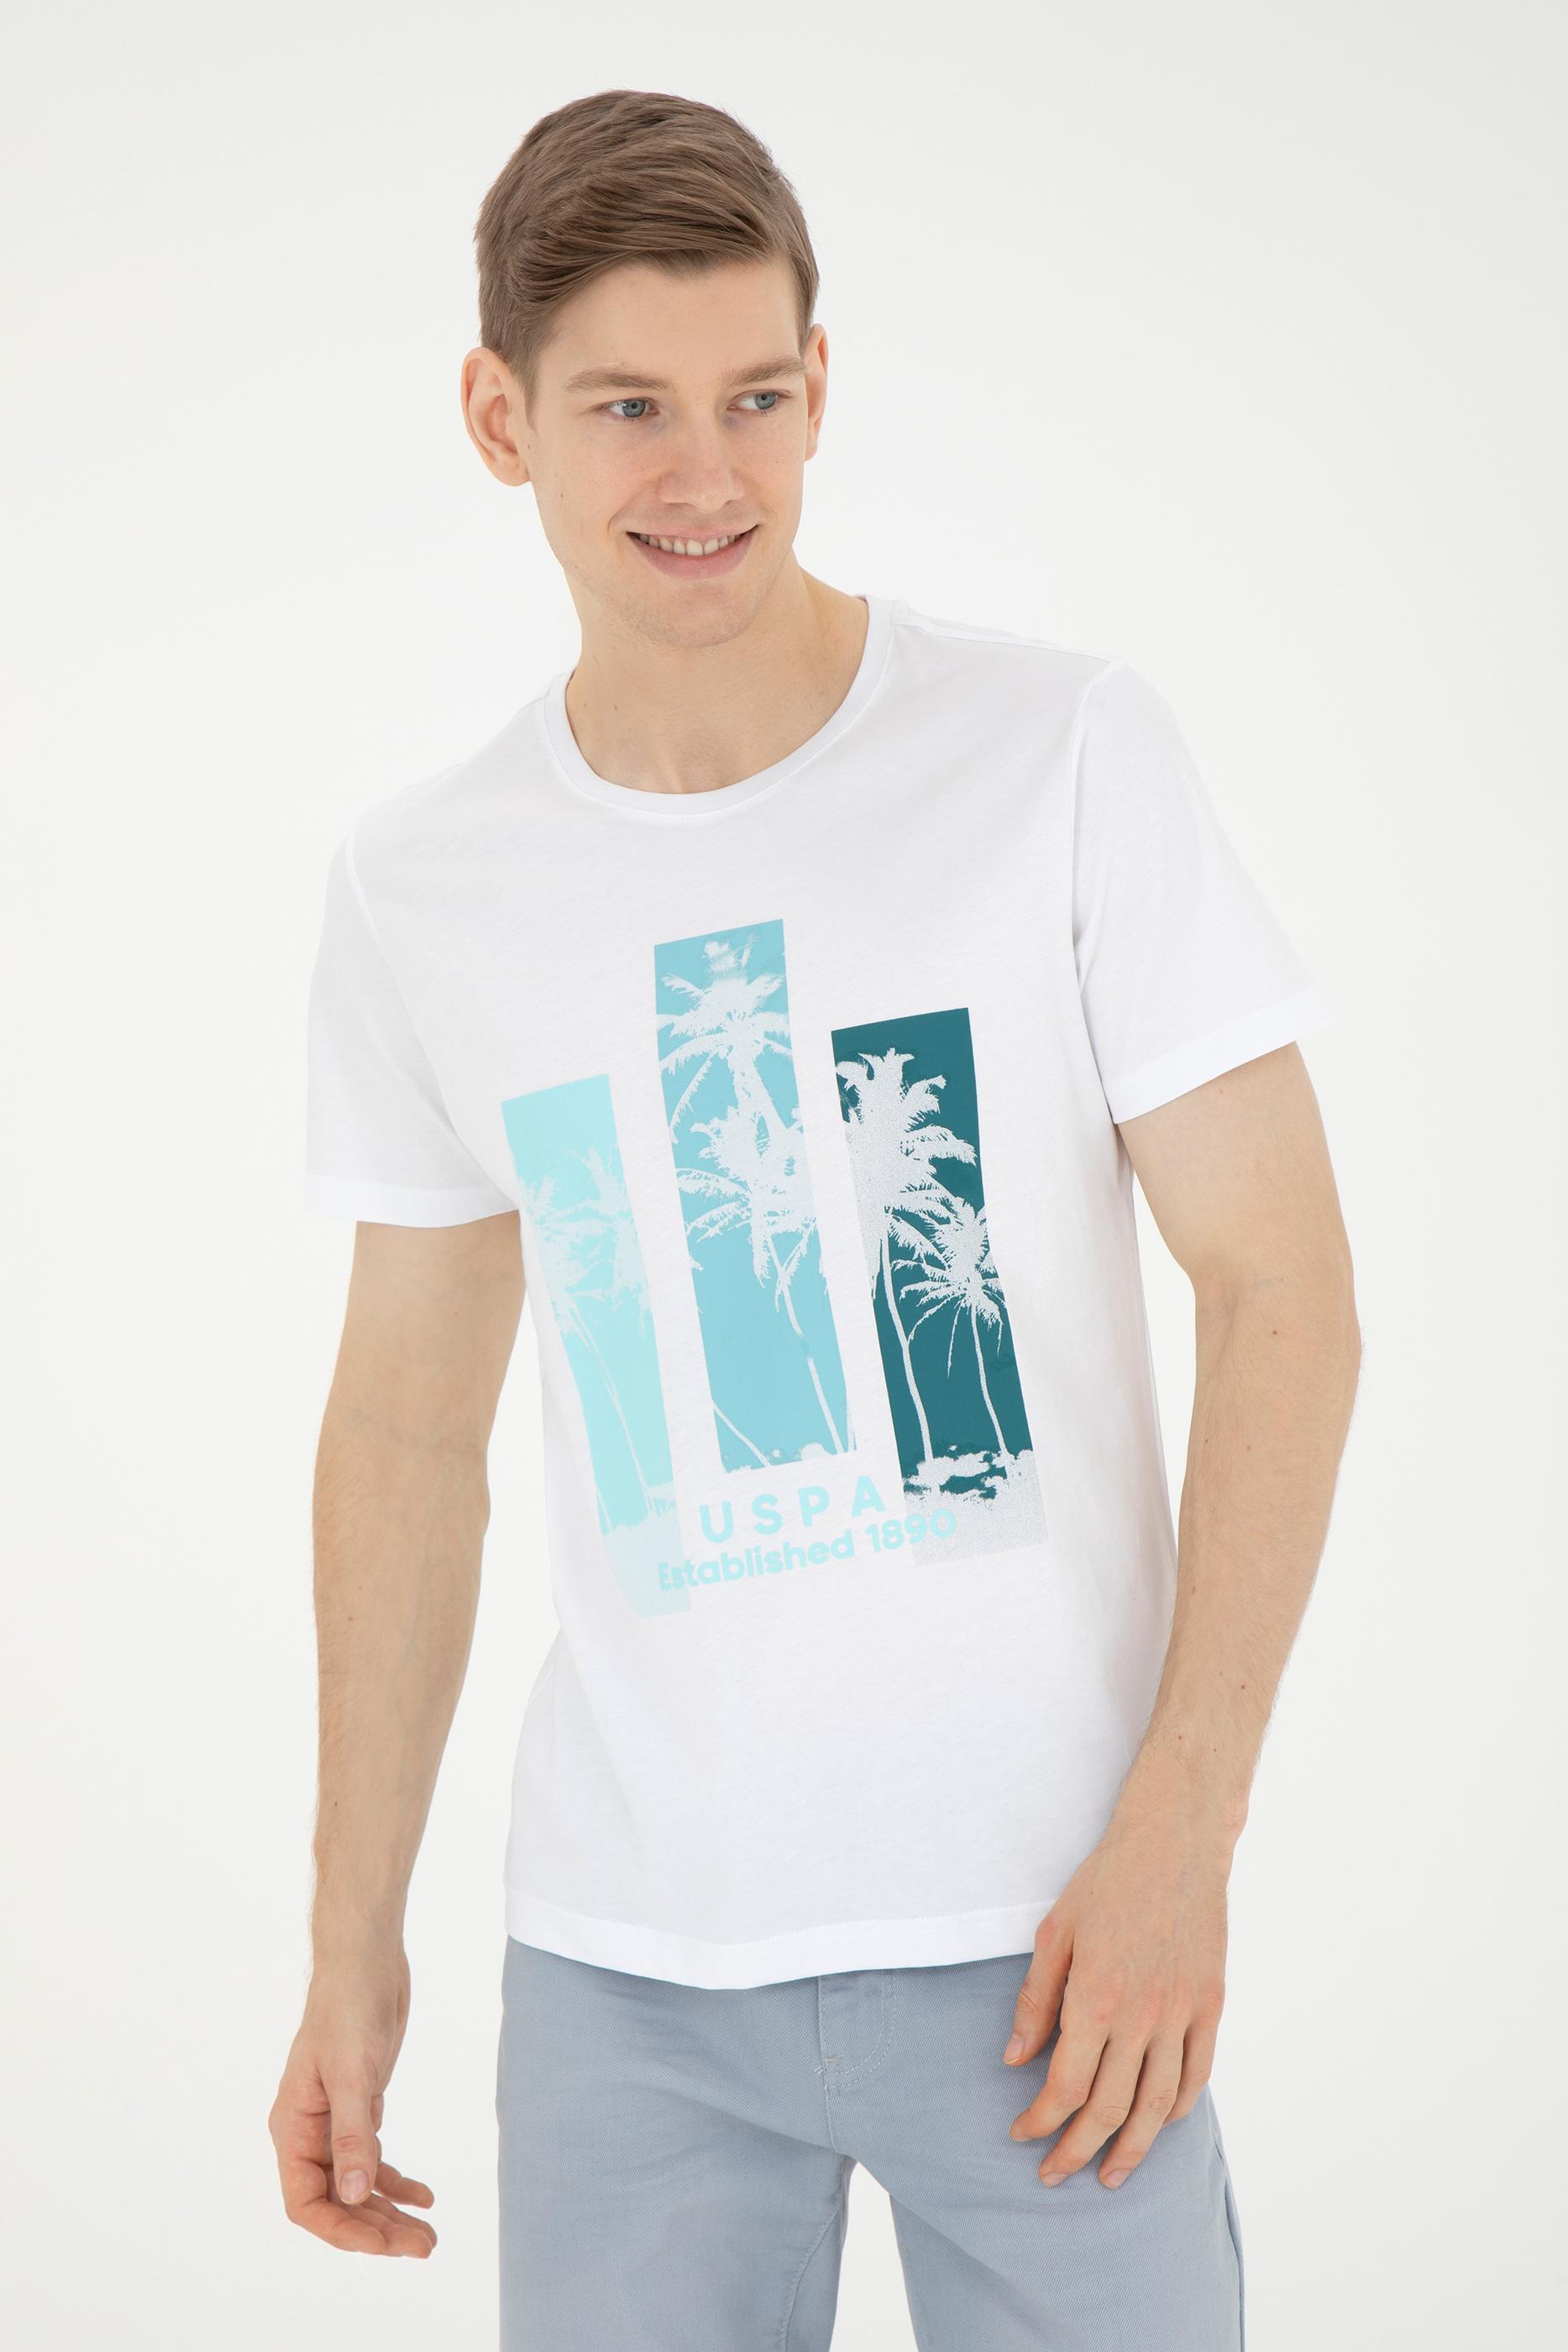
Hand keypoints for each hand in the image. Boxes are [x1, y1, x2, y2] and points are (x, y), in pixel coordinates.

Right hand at [269, 1947, 436, 2256]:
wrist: (366, 1961)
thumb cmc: (347, 2008)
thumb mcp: (351, 2072)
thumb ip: (351, 2135)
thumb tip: (352, 2196)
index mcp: (291, 2127)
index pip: (306, 2202)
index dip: (342, 2230)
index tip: (383, 2243)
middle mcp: (308, 2132)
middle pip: (337, 2201)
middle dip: (376, 2228)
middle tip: (422, 2246)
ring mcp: (334, 2122)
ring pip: (358, 2185)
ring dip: (390, 2212)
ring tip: (428, 2236)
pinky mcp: (361, 2107)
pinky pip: (374, 2159)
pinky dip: (397, 2181)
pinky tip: (425, 2196)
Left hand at [1003, 1800, 1231, 2189]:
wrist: (1174, 1841)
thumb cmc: (1106, 1880)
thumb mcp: (1054, 1932)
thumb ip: (1035, 2001)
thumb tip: (1014, 2060)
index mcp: (1096, 1997)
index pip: (1064, 2086)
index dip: (1040, 2121)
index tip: (1021, 2134)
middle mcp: (1142, 2015)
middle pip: (1109, 2108)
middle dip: (1077, 2150)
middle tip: (1053, 2175)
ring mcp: (1183, 2012)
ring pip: (1159, 2105)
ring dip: (1133, 2148)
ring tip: (1110, 2175)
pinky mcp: (1211, 2004)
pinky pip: (1198, 2073)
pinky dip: (1178, 2108)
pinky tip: (1159, 2125)